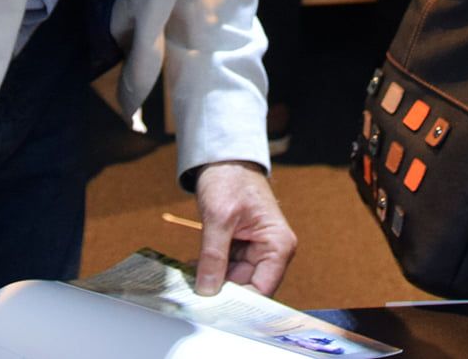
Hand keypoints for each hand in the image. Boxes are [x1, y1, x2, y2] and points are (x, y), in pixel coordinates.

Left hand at [191, 162, 294, 296]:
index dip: (240, 303)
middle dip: (222, 292)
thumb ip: (213, 256)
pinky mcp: (242, 247)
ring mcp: (256, 250)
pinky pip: (227, 269)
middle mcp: (272, 251)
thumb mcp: (219, 217)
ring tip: (190, 279)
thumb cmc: (231, 178)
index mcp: (278, 245)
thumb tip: (207, 290)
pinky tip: (193, 268)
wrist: (224, 158)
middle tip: (194, 297)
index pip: (263, 289)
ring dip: (213, 282)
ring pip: (234, 281)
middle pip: (248, 288)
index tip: (214, 310)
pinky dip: (210, 270)